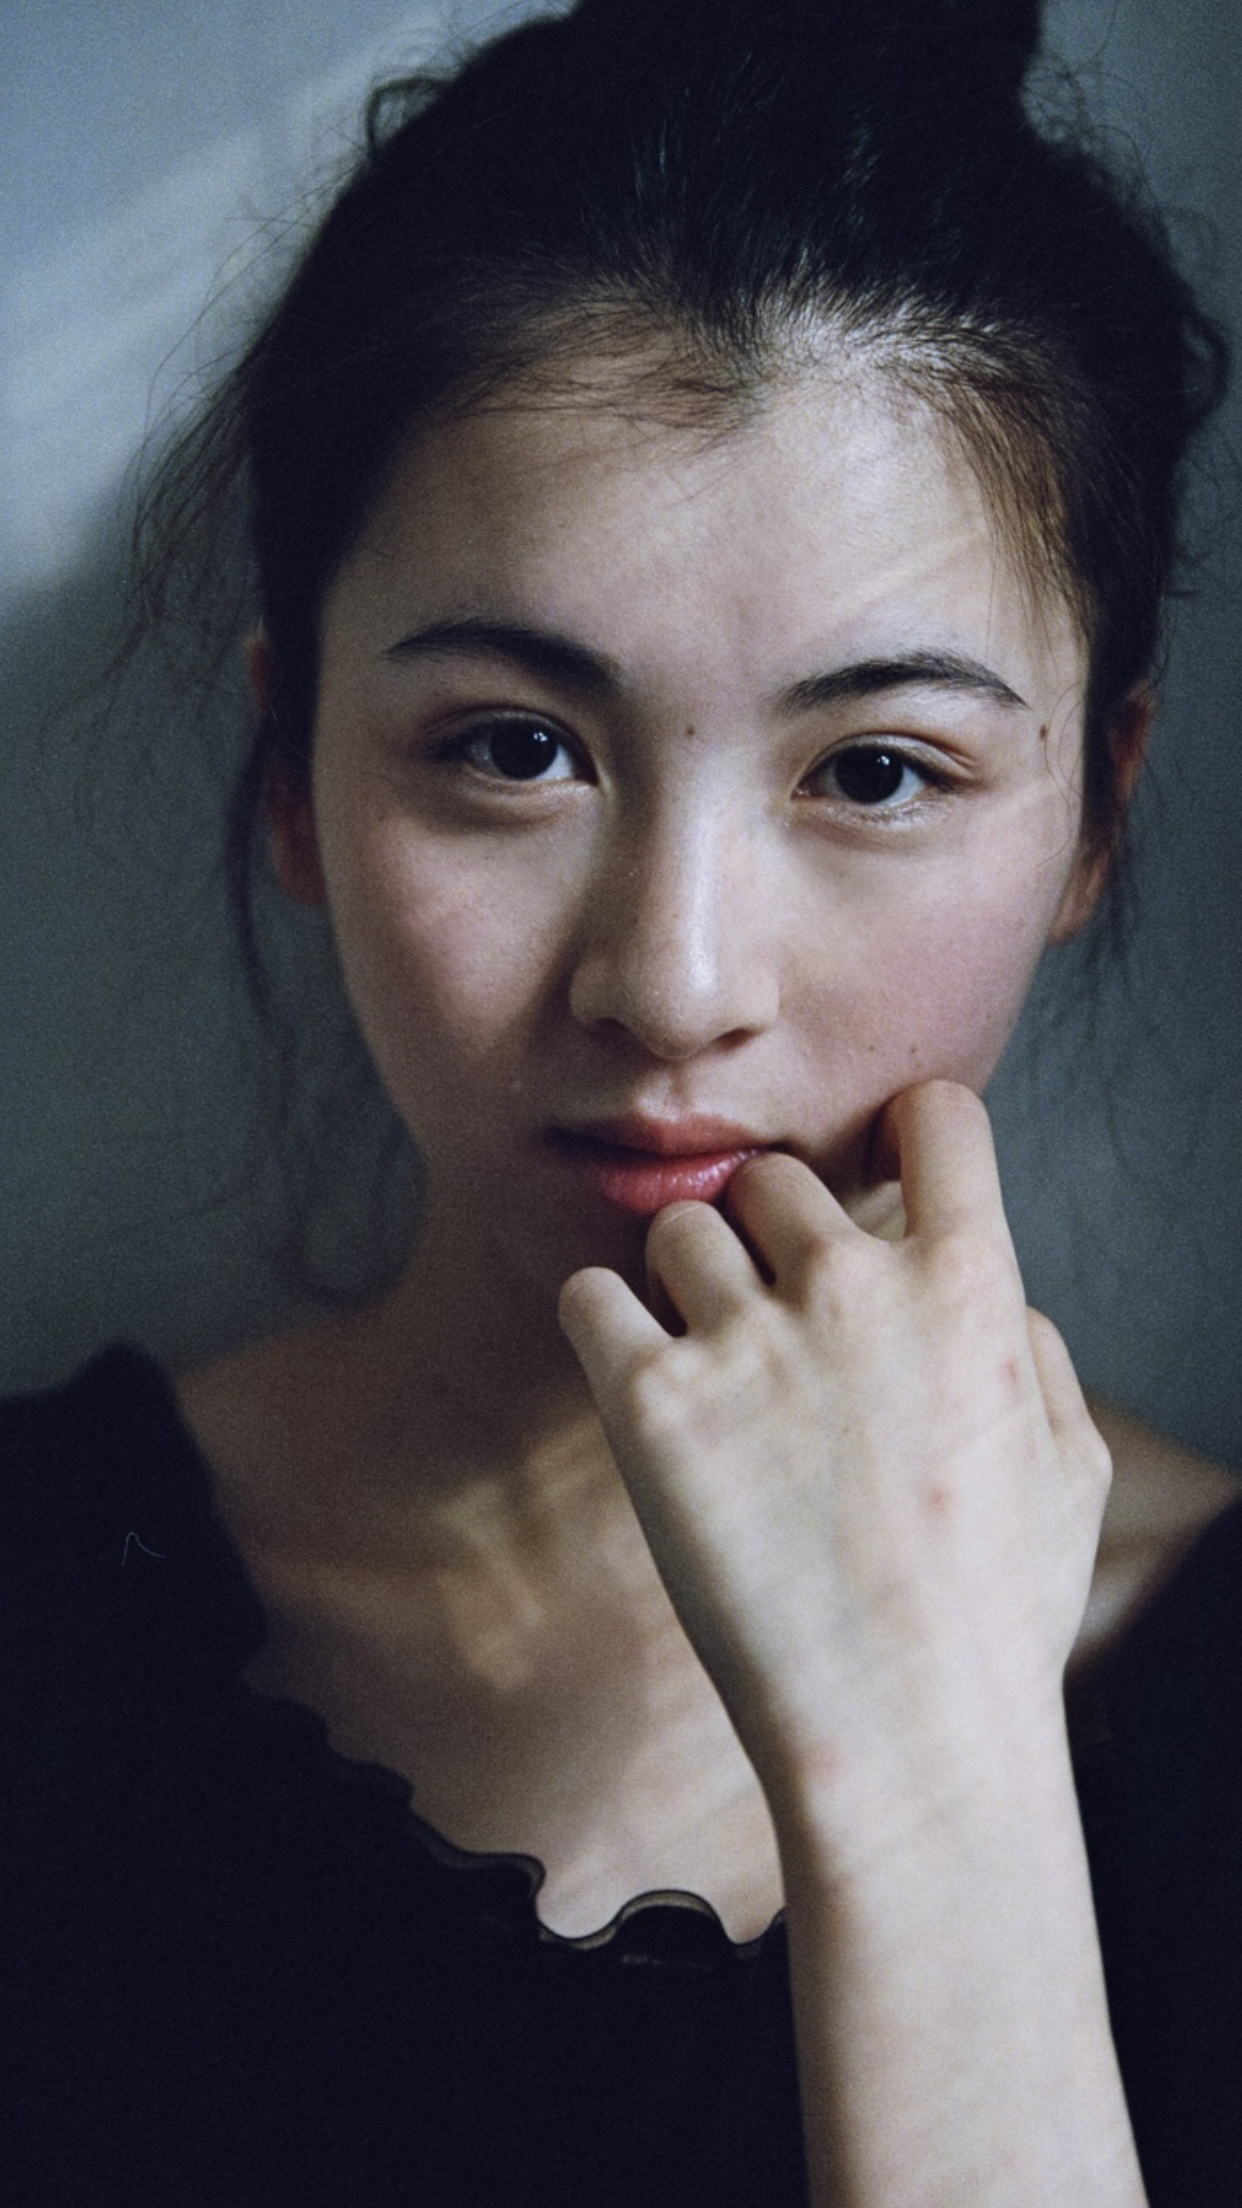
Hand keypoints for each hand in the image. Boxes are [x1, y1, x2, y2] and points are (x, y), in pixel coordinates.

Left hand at [558, 1081, 1110, 1841]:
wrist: (901, 1736)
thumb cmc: (997, 1615)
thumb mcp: (1069, 1469)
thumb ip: (1033, 1351)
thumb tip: (993, 1292)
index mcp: (969, 1287)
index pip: (937, 1117)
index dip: (908, 1132)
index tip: (883, 1167)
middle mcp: (856, 1285)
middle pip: (779, 1180)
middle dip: (772, 1238)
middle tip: (773, 1325)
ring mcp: (748, 1338)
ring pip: (679, 1229)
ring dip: (685, 1283)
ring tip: (707, 1370)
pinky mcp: (651, 1401)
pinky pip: (590, 1297)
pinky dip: (602, 1326)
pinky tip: (634, 1378)